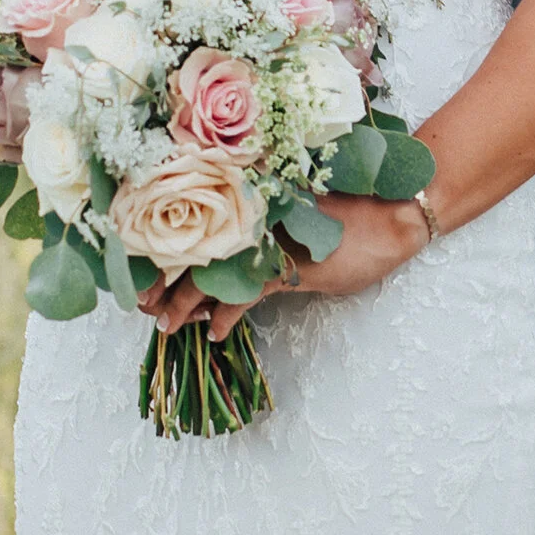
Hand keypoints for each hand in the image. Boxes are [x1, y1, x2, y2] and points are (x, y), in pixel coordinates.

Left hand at [140, 196, 425, 332]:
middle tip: (140, 302)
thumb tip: (247, 243)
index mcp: (255, 201)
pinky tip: (215, 332)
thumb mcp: (304, 214)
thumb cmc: (355, 211)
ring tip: (165, 323)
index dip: (168, 248)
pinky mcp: (288, 266)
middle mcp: (254, 216)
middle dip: (163, 278)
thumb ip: (271, 225)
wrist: (394, 212)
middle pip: (194, 249)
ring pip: (211, 273)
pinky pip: (245, 295)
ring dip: (184, 302)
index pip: (200, 225)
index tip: (144, 267)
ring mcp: (268, 241)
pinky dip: (226, 315)